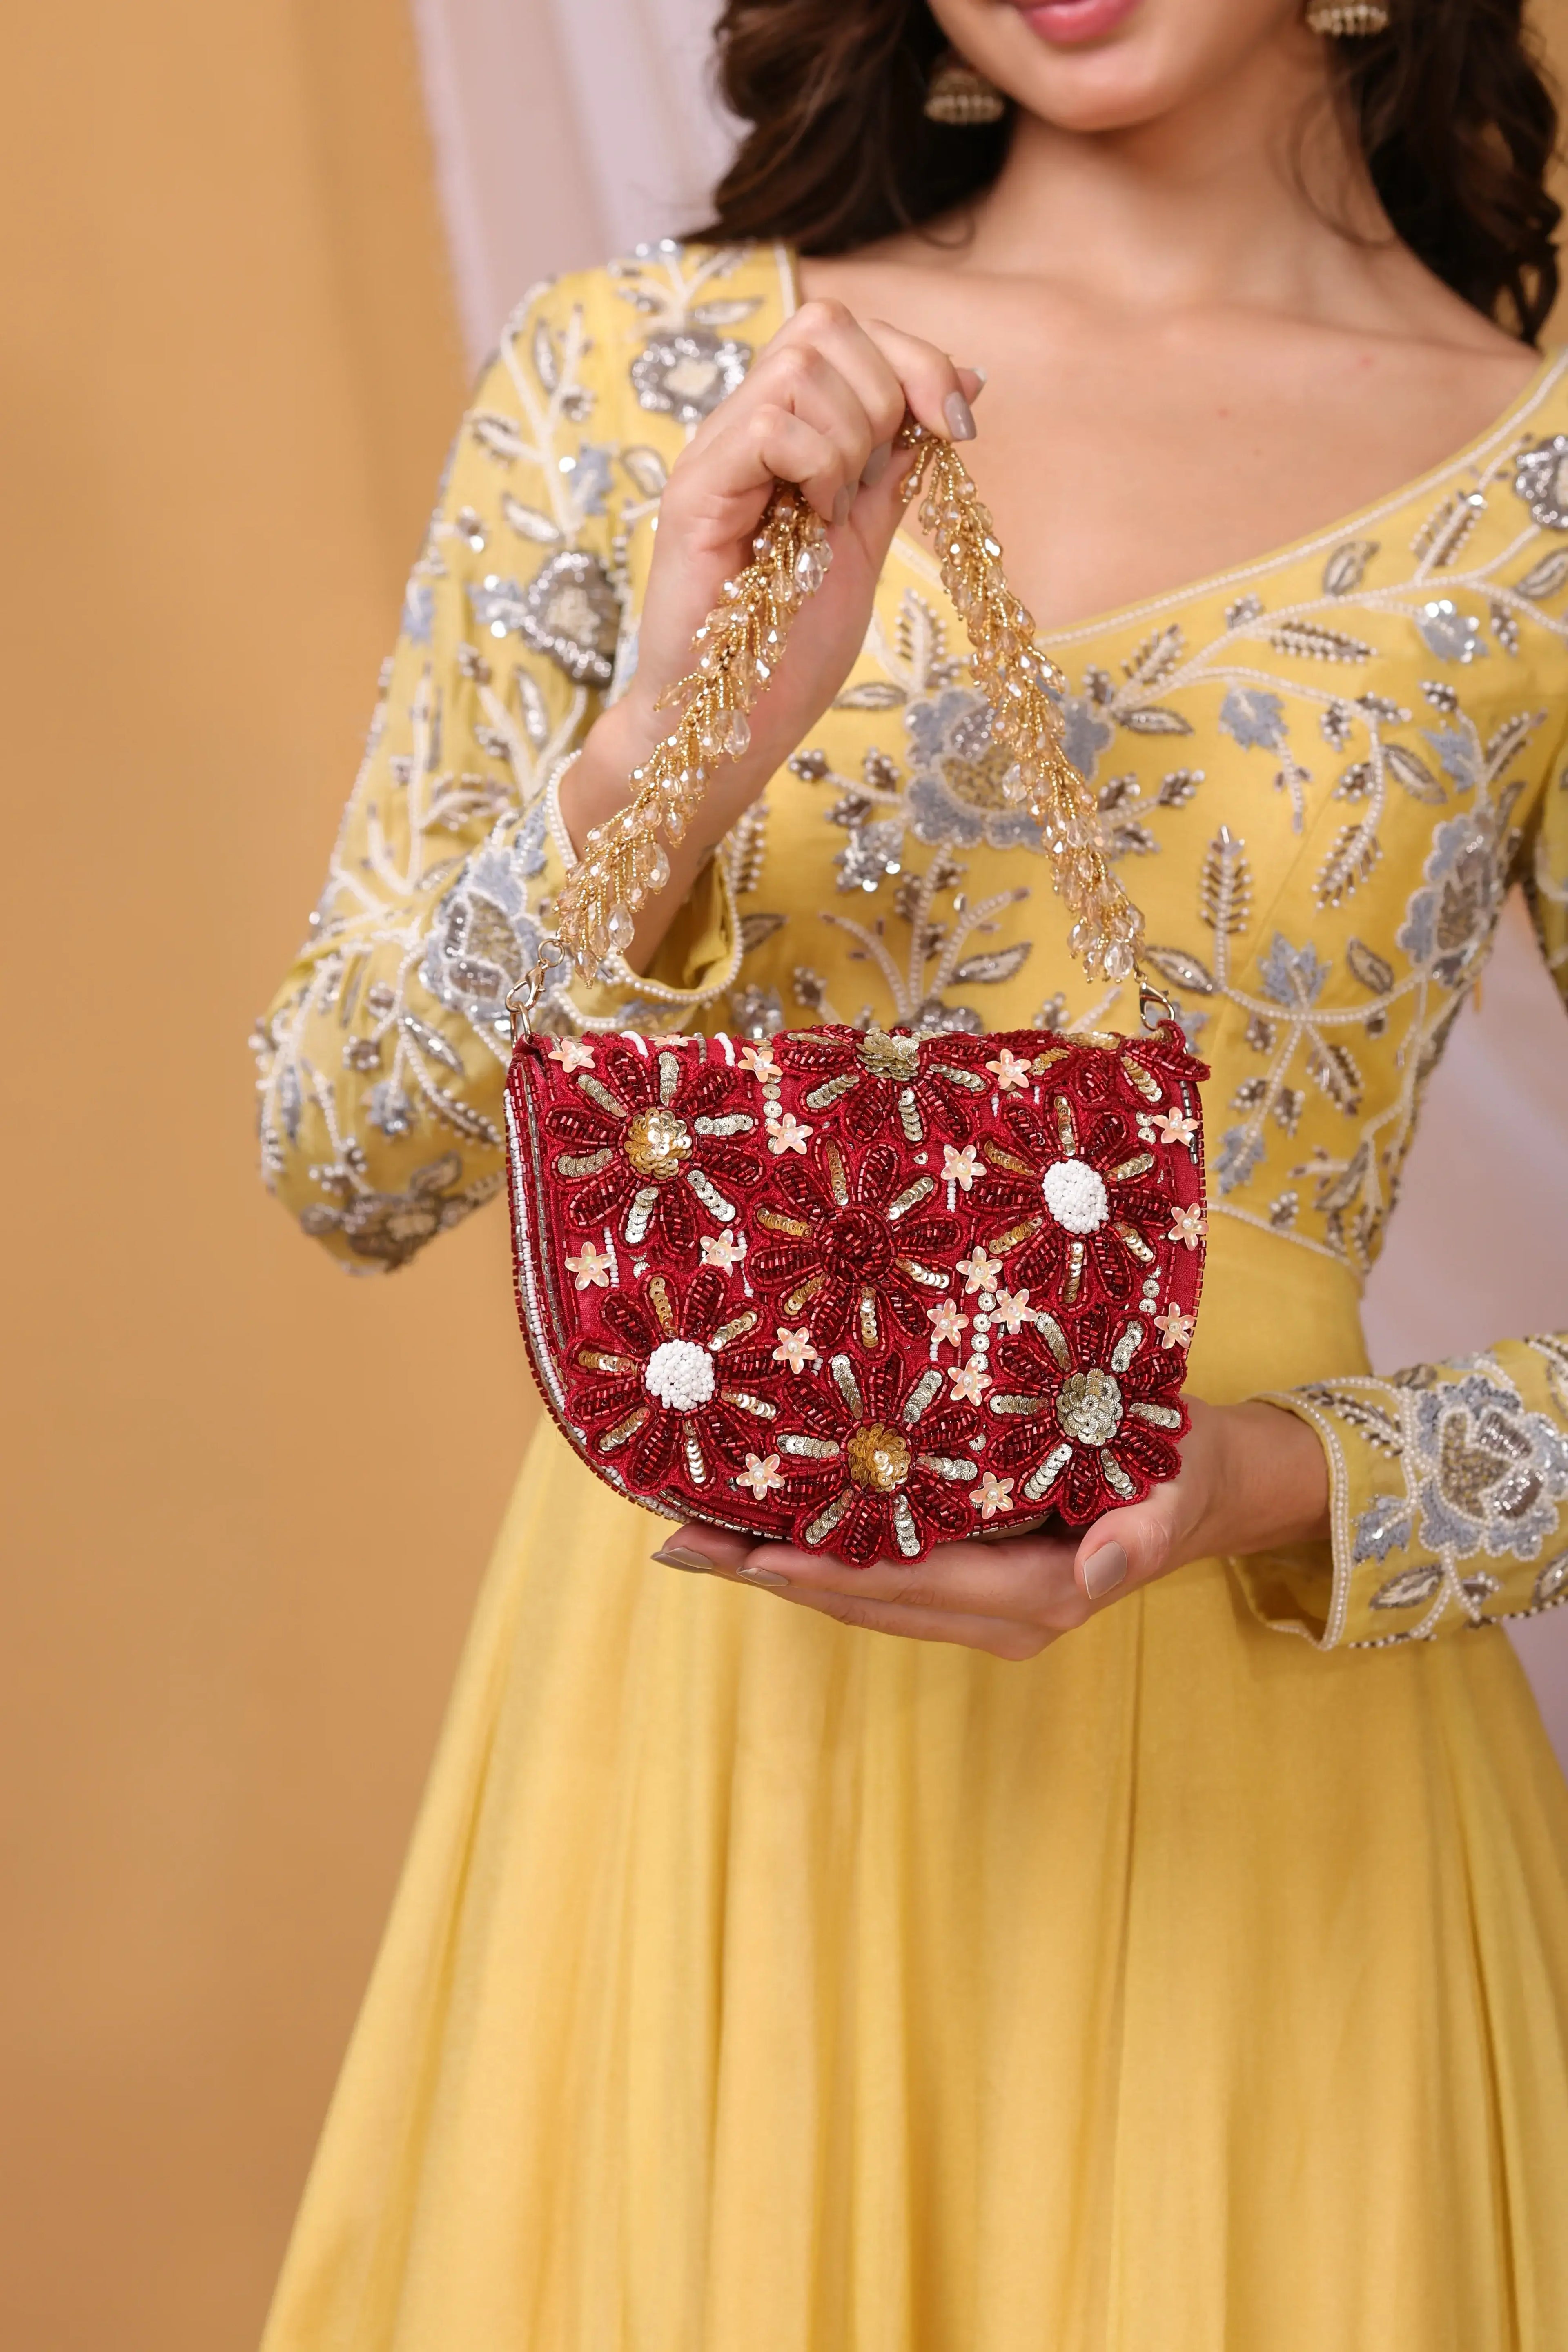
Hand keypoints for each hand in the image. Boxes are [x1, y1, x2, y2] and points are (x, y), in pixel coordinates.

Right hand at [561, 301, 983, 961]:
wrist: (740, 722)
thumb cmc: (791, 645)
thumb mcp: (869, 536)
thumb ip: (902, 459)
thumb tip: (967, 382)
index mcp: (782, 429)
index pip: (846, 329)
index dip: (914, 358)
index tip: (958, 425)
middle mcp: (740, 426)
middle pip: (824, 326)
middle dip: (885, 395)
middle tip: (872, 487)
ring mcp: (713, 454)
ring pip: (799, 367)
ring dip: (846, 443)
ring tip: (828, 518)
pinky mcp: (694, 492)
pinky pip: (768, 422)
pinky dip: (813, 465)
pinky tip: (808, 524)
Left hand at [653, 1399, 1329, 1660]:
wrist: (1206, 1487)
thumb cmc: (1182, 1473)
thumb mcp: (1174, 1494)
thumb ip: (1141, 1538)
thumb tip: (1105, 1571)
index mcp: (1040, 1596)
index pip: (913, 1584)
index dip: (833, 1573)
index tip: (757, 1556)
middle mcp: (998, 1613)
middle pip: (865, 1599)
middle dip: (771, 1574)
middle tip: (680, 1542)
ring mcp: (980, 1602)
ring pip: (860, 1595)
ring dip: (776, 1570)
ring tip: (689, 1538)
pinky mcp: (969, 1581)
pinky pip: (878, 1577)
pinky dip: (815, 1557)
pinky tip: (757, 1531)